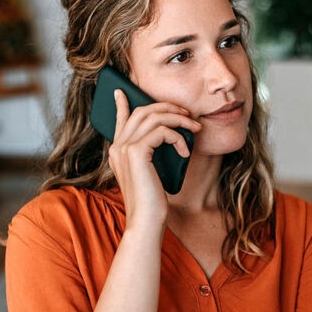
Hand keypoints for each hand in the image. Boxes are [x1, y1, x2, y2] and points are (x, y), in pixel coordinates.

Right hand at [109, 89, 200, 225]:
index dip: (122, 103)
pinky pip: (161, 131)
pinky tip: (185, 151)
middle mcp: (117, 146)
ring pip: (153, 116)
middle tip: (187, 114)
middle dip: (168, 107)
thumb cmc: (151, 201)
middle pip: (142, 111)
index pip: (120, 119)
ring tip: (194, 127)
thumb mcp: (150, 172)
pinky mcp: (136, 153)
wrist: (146, 221)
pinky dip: (178, 137)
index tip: (122, 90)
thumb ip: (150, 153)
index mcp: (117, 151)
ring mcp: (124, 148)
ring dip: (179, 119)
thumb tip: (165, 134)